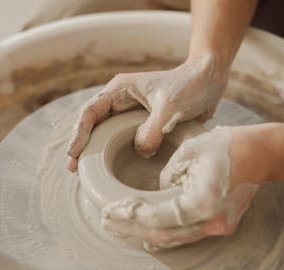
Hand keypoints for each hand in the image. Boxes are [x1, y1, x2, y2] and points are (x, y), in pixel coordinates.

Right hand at [67, 54, 227, 171]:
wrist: (210, 81)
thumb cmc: (189, 85)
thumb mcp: (171, 107)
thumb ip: (153, 129)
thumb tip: (140, 152)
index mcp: (119, 90)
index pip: (90, 112)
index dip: (79, 133)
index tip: (74, 153)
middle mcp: (119, 102)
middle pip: (90, 126)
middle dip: (80, 146)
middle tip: (73, 169)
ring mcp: (128, 116)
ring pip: (102, 135)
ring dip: (92, 152)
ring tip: (82, 173)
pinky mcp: (139, 127)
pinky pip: (120, 142)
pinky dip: (111, 155)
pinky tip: (106, 170)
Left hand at [101, 126, 261, 249]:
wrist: (262, 153)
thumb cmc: (226, 146)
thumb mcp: (188, 152)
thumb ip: (166, 177)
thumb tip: (155, 193)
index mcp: (202, 203)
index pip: (156, 217)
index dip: (129, 216)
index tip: (108, 211)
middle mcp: (210, 223)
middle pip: (161, 235)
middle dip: (129, 229)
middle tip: (106, 221)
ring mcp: (216, 227)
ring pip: (172, 239)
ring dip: (142, 234)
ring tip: (117, 227)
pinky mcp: (217, 225)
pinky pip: (183, 234)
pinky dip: (161, 233)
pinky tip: (142, 234)